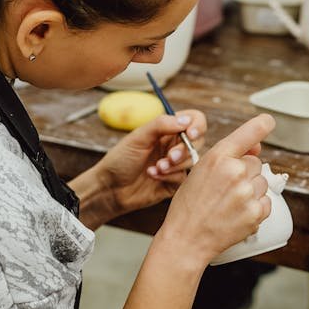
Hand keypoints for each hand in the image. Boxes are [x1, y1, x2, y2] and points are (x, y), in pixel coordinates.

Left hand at [71, 110, 205, 226]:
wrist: (110, 188)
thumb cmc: (121, 159)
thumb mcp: (138, 137)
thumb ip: (161, 125)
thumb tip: (186, 121)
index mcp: (167, 130)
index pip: (194, 120)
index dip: (197, 126)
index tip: (190, 134)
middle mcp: (174, 145)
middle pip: (197, 142)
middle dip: (185, 150)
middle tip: (169, 157)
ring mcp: (176, 164)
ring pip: (193, 160)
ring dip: (175, 165)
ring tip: (156, 168)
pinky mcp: (175, 182)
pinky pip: (184, 177)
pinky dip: (169, 176)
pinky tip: (153, 176)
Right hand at [158, 113, 275, 267]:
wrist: (186, 239)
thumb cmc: (189, 206)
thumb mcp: (199, 172)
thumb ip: (227, 157)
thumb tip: (257, 147)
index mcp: (219, 157)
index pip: (249, 133)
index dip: (262, 125)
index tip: (269, 121)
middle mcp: (235, 172)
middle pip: (256, 163)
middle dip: (245, 173)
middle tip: (226, 189)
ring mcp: (247, 193)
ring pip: (262, 183)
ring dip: (251, 191)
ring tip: (229, 203)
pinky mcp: (255, 213)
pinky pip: (266, 203)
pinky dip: (255, 208)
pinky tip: (236, 214)